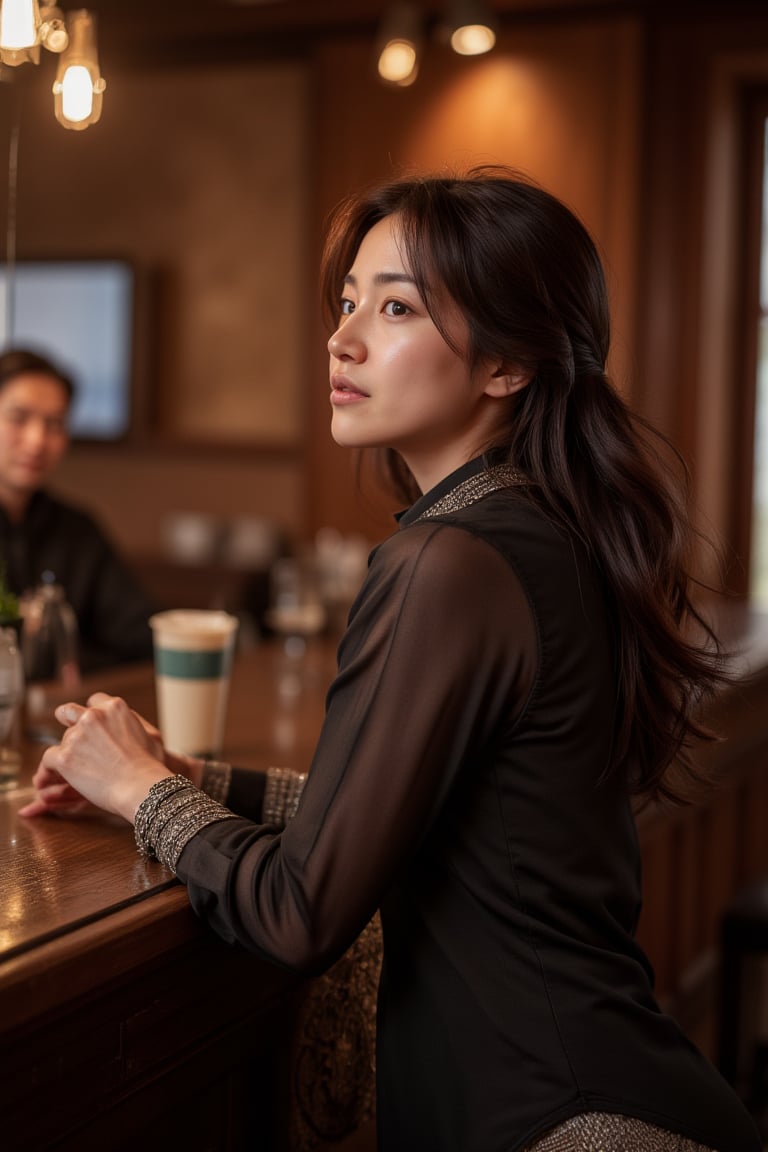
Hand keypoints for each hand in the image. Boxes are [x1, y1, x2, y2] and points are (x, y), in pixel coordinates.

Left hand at [19, 693, 171, 824]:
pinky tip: (61, 777)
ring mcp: (77, 736)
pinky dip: (52, 768)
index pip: (94, 701)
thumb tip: (121, 725)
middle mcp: (93, 716)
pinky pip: (49, 759)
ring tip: (81, 770)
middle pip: (70, 713)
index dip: (91, 713)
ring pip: (62, 740)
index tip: (90, 725)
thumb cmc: (151, 766)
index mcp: (115, 707)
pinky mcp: (64, 757)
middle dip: (71, 726)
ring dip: (68, 752)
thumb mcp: (149, 733)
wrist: (141, 786)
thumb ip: (129, 722)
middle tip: (76, 743)